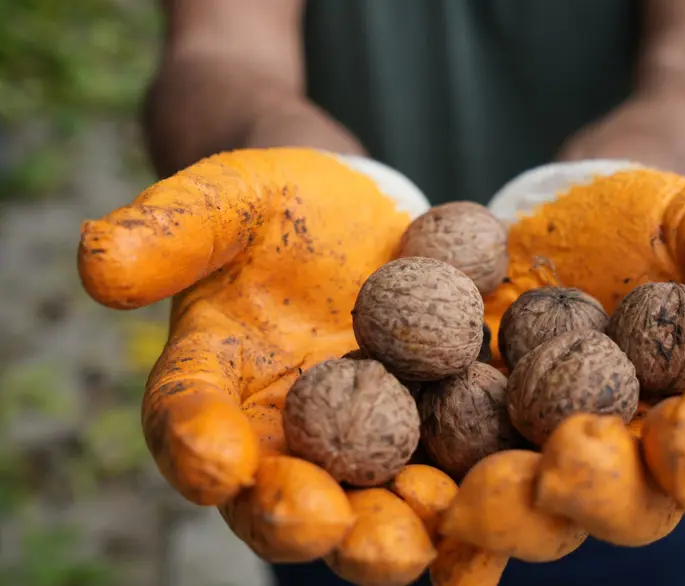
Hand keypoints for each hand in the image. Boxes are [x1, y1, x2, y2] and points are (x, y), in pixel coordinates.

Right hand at [77, 149, 443, 566]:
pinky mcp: (438, 428)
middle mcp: (286, 432)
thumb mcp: (223, 199)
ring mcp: (366, 440)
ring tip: (420, 538)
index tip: (212, 462)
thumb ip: (168, 229)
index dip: (195, 445)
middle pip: (283, 491)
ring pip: (372, 502)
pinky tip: (499, 508)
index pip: (190, 422)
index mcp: (216, 387)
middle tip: (327, 528)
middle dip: (302, 518)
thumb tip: (96, 259)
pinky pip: (452, 474)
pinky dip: (471, 501)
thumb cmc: (276, 203)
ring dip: (394, 529)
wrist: (357, 209)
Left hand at [438, 160, 684, 558]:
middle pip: (606, 499)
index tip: (682, 441)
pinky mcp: (451, 435)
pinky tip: (387, 495)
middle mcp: (610, 456)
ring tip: (463, 503)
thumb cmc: (645, 214)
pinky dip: (414, 489)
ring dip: (492, 514)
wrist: (553, 210)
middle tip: (552, 481)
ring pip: (516, 502)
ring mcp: (527, 454)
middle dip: (580, 498)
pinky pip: (434, 471)